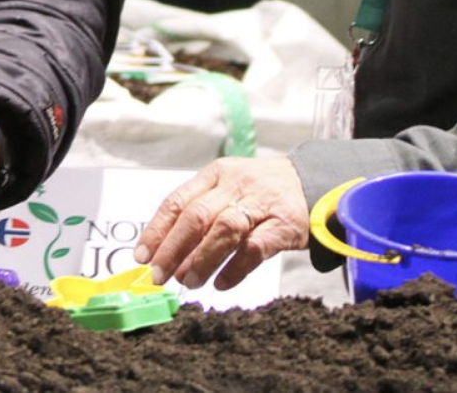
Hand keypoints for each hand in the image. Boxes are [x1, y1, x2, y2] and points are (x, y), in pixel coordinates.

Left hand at [134, 155, 309, 289]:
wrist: (314, 183)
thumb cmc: (261, 193)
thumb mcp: (229, 190)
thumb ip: (201, 217)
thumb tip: (167, 257)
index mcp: (216, 174)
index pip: (178, 201)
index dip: (157, 231)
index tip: (142, 257)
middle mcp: (236, 184)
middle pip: (196, 216)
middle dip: (172, 249)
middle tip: (160, 276)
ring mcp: (262, 203)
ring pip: (224, 229)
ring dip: (201, 259)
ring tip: (187, 282)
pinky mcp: (285, 224)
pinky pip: (255, 248)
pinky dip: (234, 269)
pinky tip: (220, 283)